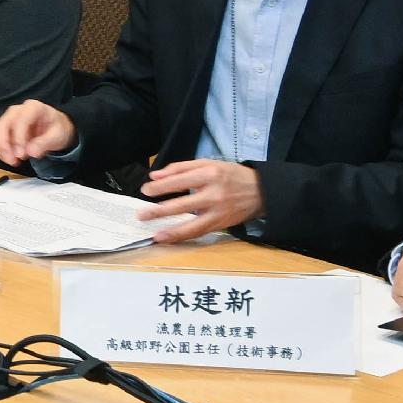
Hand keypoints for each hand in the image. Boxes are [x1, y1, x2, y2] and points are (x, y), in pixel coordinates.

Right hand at [0, 99, 74, 166]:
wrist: (54, 129)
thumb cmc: (56, 129)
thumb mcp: (57, 136)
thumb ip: (45, 143)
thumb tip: (31, 152)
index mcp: (33, 108)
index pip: (20, 120)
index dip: (19, 138)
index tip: (22, 154)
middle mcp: (17, 111)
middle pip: (2, 125)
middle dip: (4, 145)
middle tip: (13, 161)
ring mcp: (8, 118)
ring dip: (0, 149)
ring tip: (13, 162)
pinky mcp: (3, 128)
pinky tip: (9, 158)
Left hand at [134, 157, 264, 245]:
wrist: (260, 191)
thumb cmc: (230, 175)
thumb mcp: (208, 164)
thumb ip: (180, 168)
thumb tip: (155, 175)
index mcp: (210, 174)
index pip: (180, 181)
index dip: (161, 187)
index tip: (145, 191)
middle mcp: (214, 193)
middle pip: (183, 204)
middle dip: (160, 211)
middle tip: (142, 214)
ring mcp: (218, 211)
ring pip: (192, 224)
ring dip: (171, 231)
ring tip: (155, 235)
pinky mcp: (221, 224)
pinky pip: (199, 232)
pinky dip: (183, 237)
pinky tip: (169, 238)